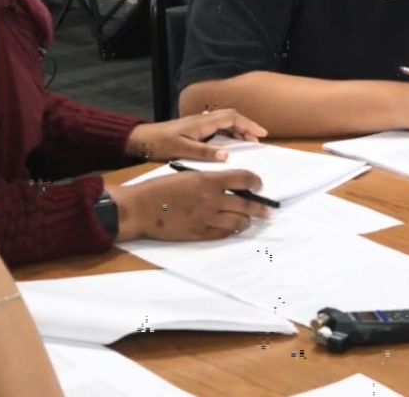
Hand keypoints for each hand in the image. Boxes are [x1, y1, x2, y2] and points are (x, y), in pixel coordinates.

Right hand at [110, 169, 272, 241]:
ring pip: (238, 222)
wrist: (140, 209)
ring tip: (250, 220)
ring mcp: (206, 219)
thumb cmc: (159, 188)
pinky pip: (224, 234)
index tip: (259, 185)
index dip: (255, 182)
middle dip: (260, 208)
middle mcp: (211, 200)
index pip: (242, 179)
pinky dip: (232, 231)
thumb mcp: (186, 175)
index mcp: (208, 180)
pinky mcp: (200, 234)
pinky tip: (234, 228)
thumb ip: (208, 180)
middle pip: (246, 204)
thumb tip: (227, 185)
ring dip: (247, 221)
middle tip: (268, 210)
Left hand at [125, 108, 266, 161]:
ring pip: (224, 120)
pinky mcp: (195, 128)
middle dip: (246, 125)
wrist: (143, 138)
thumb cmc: (161, 143)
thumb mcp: (182, 150)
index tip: (262, 133)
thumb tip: (227, 155)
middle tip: (258, 138)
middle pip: (231, 116)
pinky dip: (228, 131)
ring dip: (238, 128)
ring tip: (248, 141)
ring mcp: (199, 122)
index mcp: (203, 122)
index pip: (231, 117)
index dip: (248, 124)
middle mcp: (203, 119)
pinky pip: (217, 126)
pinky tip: (230, 142)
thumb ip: (204, 152)